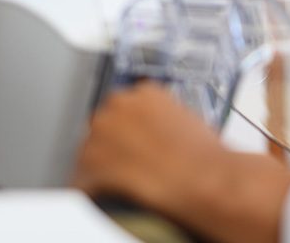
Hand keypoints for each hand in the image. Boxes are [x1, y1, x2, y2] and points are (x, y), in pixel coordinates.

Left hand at [73, 82, 289, 242]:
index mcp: (146, 92)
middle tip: (134, 166)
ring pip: (90, 153)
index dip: (130, 130)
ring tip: (128, 184)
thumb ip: (162, 119)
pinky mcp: (90, 162)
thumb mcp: (189, 122)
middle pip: (104, 126)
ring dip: (103, 168)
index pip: (124, 107)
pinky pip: (83, 181)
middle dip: (114, 146)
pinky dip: (95, 191)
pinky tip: (116, 197)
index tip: (136, 144)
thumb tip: (153, 134)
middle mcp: (119, 105)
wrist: (205, 182)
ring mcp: (101, 132)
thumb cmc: (206, 158)